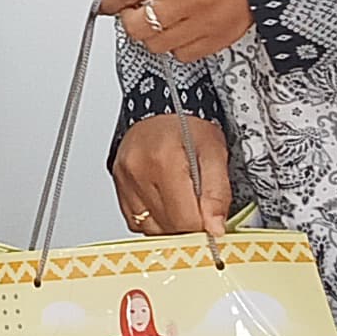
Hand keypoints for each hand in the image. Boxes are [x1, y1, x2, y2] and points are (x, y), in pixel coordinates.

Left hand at [96, 0, 251, 61]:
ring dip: (151, 32)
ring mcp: (205, 20)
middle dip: (129, 17)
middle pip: (136, 25)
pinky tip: (180, 27)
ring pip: (156, 44)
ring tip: (158, 17)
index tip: (108, 2)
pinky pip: (184, 54)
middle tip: (135, 8)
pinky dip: (177, 44)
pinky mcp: (220, 36)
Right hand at [111, 112, 235, 238]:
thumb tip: (215, 228)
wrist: (160, 107)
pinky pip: (137, 222)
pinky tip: (166, 202)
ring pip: (152, 229)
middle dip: (189, 224)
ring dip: (172, 224)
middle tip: (201, 209)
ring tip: (183, 200)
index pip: (186, 219)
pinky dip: (155, 220)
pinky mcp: (119, 188)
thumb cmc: (187, 125)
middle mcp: (138, 172)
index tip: (213, 224)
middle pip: (169, 227)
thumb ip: (217, 192)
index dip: (204, 227)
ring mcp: (124, 181)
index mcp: (164, 161)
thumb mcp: (215, 151)